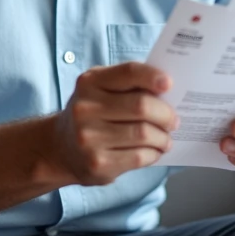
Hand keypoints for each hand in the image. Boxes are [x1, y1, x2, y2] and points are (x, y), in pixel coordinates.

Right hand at [53, 62, 178, 185]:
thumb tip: (168, 90)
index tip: (169, 84)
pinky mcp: (98, 162)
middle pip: (141, 106)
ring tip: (166, 139)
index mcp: (90, 82)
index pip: (129, 72)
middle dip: (166, 114)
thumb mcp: (101, 90)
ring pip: (144, 134)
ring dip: (163, 138)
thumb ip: (129, 85)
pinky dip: (153, 154)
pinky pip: (139, 156)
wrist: (60, 148)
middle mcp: (85, 108)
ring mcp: (89, 137)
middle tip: (174, 121)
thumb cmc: (92, 114)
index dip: (152, 76)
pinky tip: (153, 151)